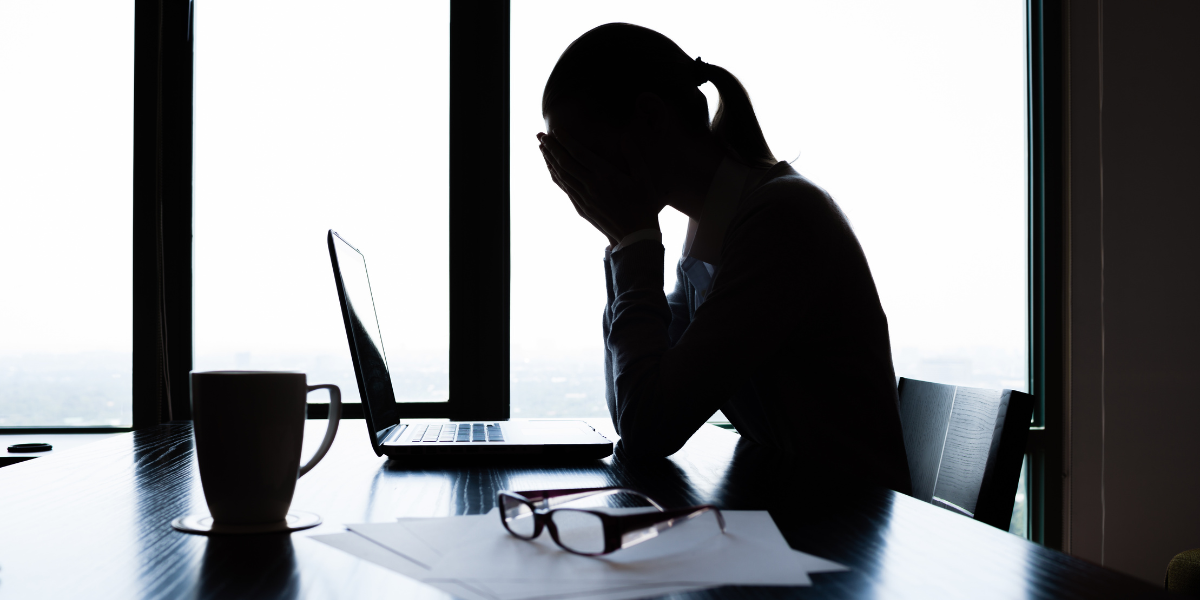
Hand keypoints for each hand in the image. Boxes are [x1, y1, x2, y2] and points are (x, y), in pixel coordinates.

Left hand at [538, 129, 659, 246]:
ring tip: (541, 148)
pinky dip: (556, 177)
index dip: (566, 140)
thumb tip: (625, 136)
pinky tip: (551, 170)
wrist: (636, 234)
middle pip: (565, 163)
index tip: (555, 130)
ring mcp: (584, 198)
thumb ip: (633, 155)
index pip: (580, 153)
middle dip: (551, 147)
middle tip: (539, 135)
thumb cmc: (643, 204)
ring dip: (549, 161)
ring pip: (562, 176)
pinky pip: (565, 189)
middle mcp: (591, 185)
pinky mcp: (582, 208)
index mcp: (606, 175)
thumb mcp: (643, 178)